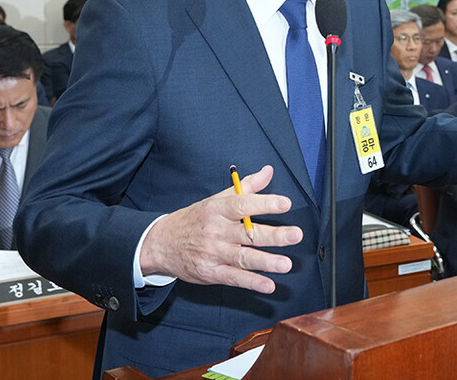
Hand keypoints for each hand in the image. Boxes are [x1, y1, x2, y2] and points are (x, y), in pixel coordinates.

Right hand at [139, 165, 302, 293]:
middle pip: (248, 233)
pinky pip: (234, 278)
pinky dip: (252, 282)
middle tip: (295, 235)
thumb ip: (245, 187)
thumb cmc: (195, 219)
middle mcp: (216, 231)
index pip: (243, 204)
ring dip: (266, 262)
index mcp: (218, 209)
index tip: (285, 203)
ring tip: (286, 264)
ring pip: (243, 258)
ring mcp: (213, 253)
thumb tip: (268, 171)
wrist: (161, 243)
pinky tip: (268, 285)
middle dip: (273, 235)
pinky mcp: (210, 273)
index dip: (265, 203)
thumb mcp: (216, 199)